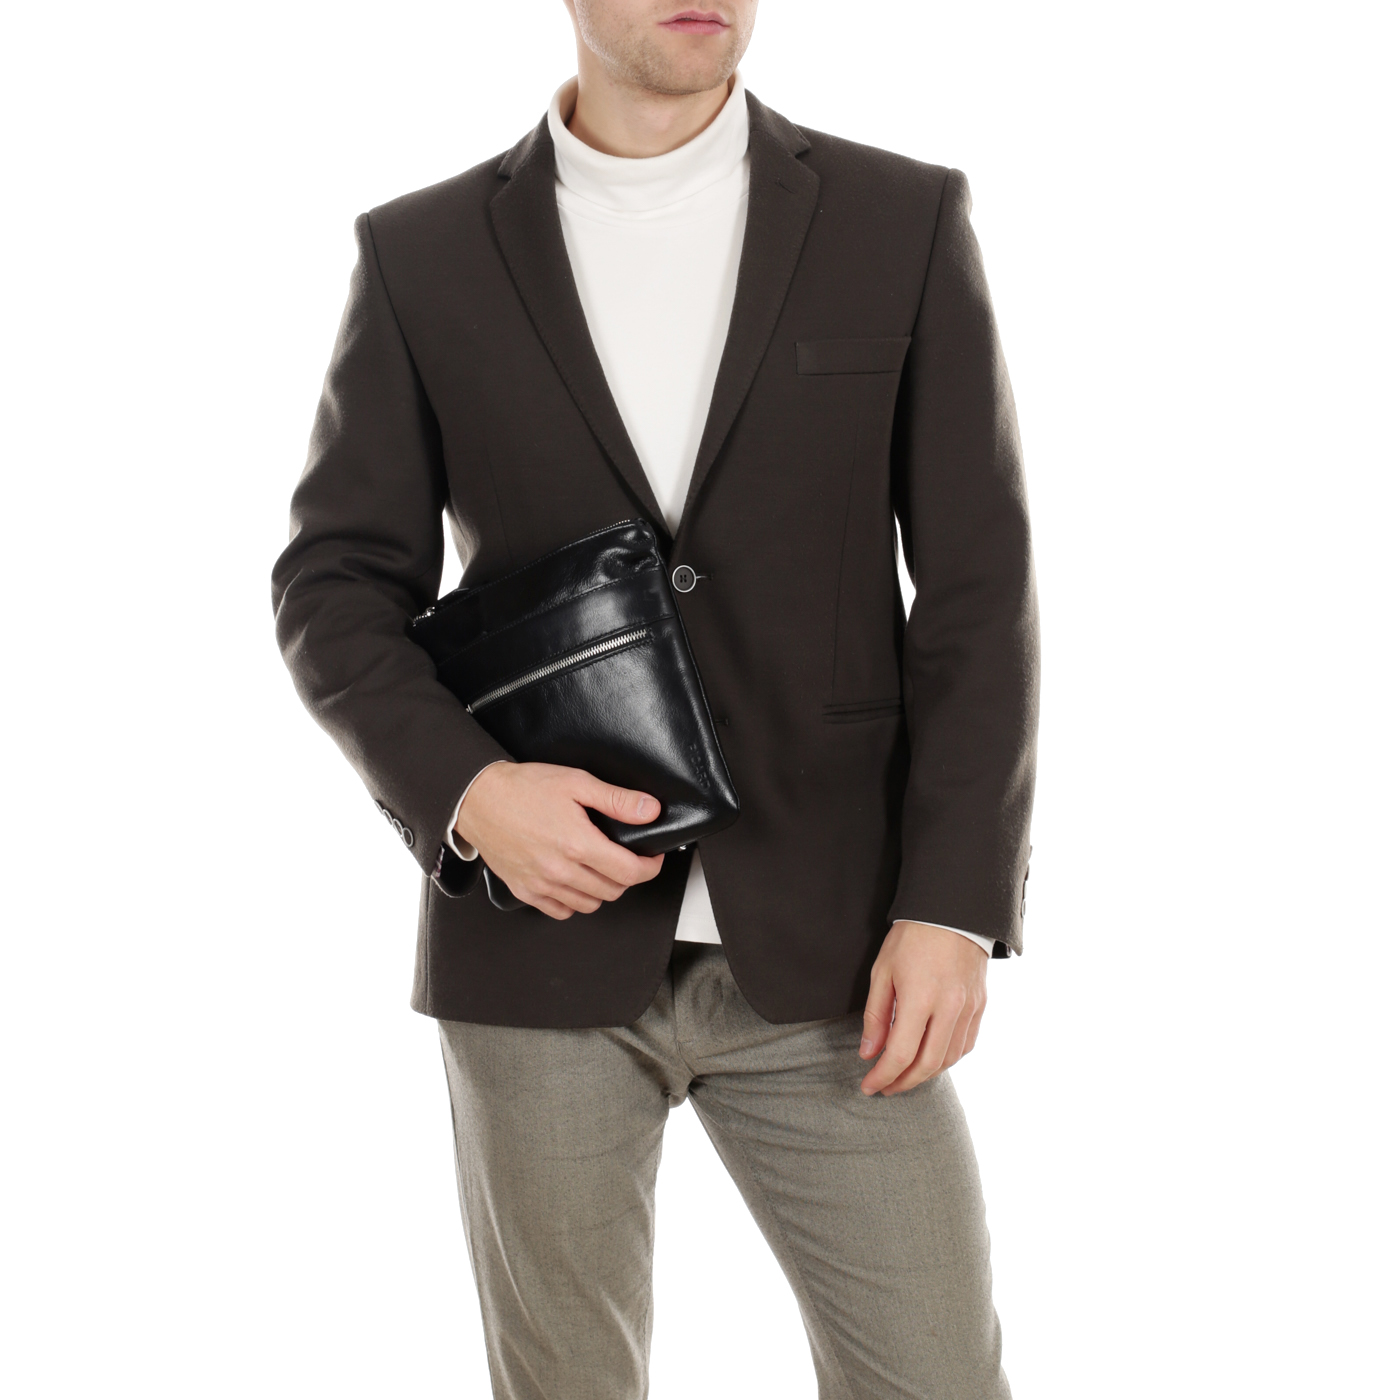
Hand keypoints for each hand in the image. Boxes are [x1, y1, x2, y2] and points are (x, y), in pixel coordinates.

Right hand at [454, 761, 664, 919]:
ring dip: (603, 890)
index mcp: (578, 844)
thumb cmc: (523, 788)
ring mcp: (542, 885)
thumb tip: (650, 810)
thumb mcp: (576, 782)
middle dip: (628, 876)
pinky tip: (575, 881)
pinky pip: (561, 911)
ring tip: (600, 868)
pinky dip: (574, 901)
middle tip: (626, 858)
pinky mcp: (525, 891)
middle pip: (613, 891)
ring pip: (590, 904)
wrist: (478, 799)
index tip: (652, 858)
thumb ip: (617, 799)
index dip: (649, 867)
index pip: (630, 872)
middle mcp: (561, 870)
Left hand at [858, 921, 988, 1095]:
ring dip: (925, 1075)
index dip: (882, 1076)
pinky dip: (947, 1059)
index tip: (868, 1086)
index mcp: (920, 998)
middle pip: (927, 1065)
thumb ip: (876, 1016)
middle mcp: (949, 1008)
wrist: (952, 911)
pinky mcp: (980, 1005)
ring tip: (905, 1076)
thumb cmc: (912, 937)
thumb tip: (869, 1053)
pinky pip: (966, 1044)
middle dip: (903, 1083)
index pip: (900, 1054)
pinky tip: (931, 1059)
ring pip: (949, 1059)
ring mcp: (969, 1008)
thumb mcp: (882, 971)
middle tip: (885, 1088)